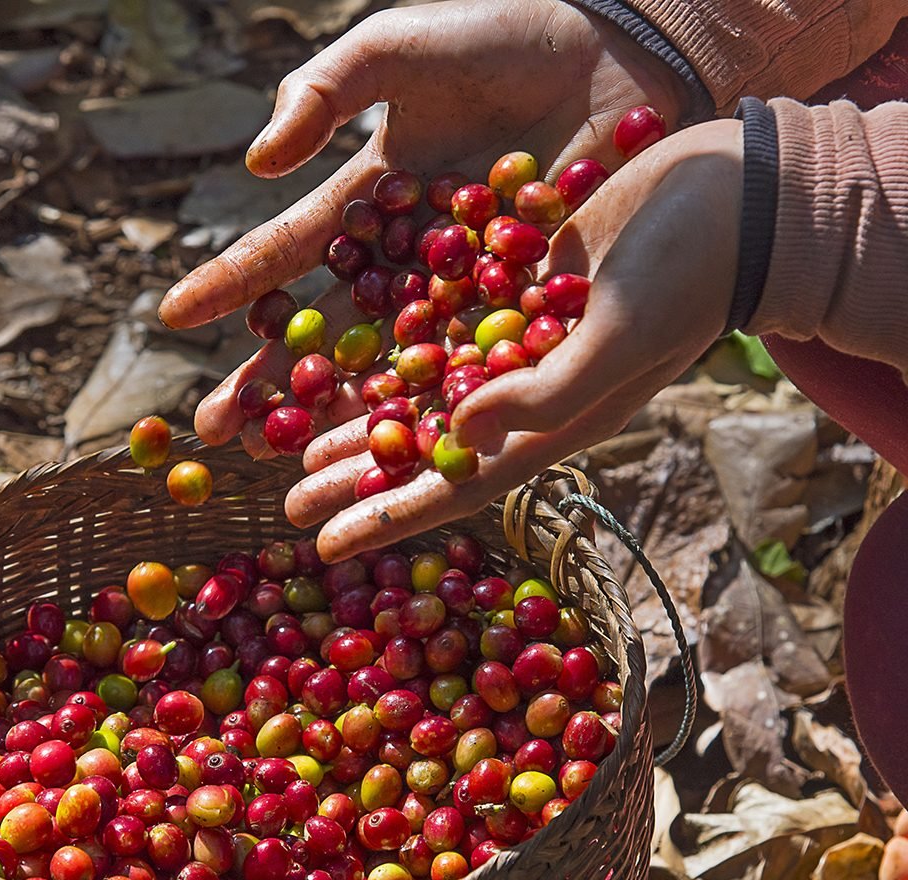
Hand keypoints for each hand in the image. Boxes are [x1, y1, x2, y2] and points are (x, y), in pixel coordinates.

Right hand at [157, 0, 688, 445]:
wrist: (616, 57)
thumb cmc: (503, 38)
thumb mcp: (396, 46)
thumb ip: (323, 91)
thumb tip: (257, 163)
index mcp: (363, 200)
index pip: (284, 251)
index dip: (229, 282)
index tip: (172, 316)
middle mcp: (399, 260)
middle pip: (320, 330)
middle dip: (267, 380)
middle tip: (216, 432)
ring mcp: (452, 293)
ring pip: (380, 365)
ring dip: (331, 413)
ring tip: (283, 458)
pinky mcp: (508, 313)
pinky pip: (457, 368)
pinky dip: (420, 410)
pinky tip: (385, 450)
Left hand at [285, 119, 743, 560]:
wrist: (731, 196)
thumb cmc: (687, 278)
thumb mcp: (617, 343)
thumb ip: (540, 397)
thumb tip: (456, 434)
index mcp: (548, 426)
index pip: (453, 488)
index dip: (386, 517)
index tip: (322, 544)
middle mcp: (520, 395)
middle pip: (421, 449)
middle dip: (356, 477)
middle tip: (287, 499)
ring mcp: (507, 343)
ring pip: (413, 396)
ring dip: (358, 421)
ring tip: (296, 447)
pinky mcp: (500, 291)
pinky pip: (424, 331)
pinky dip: (379, 348)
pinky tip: (334, 358)